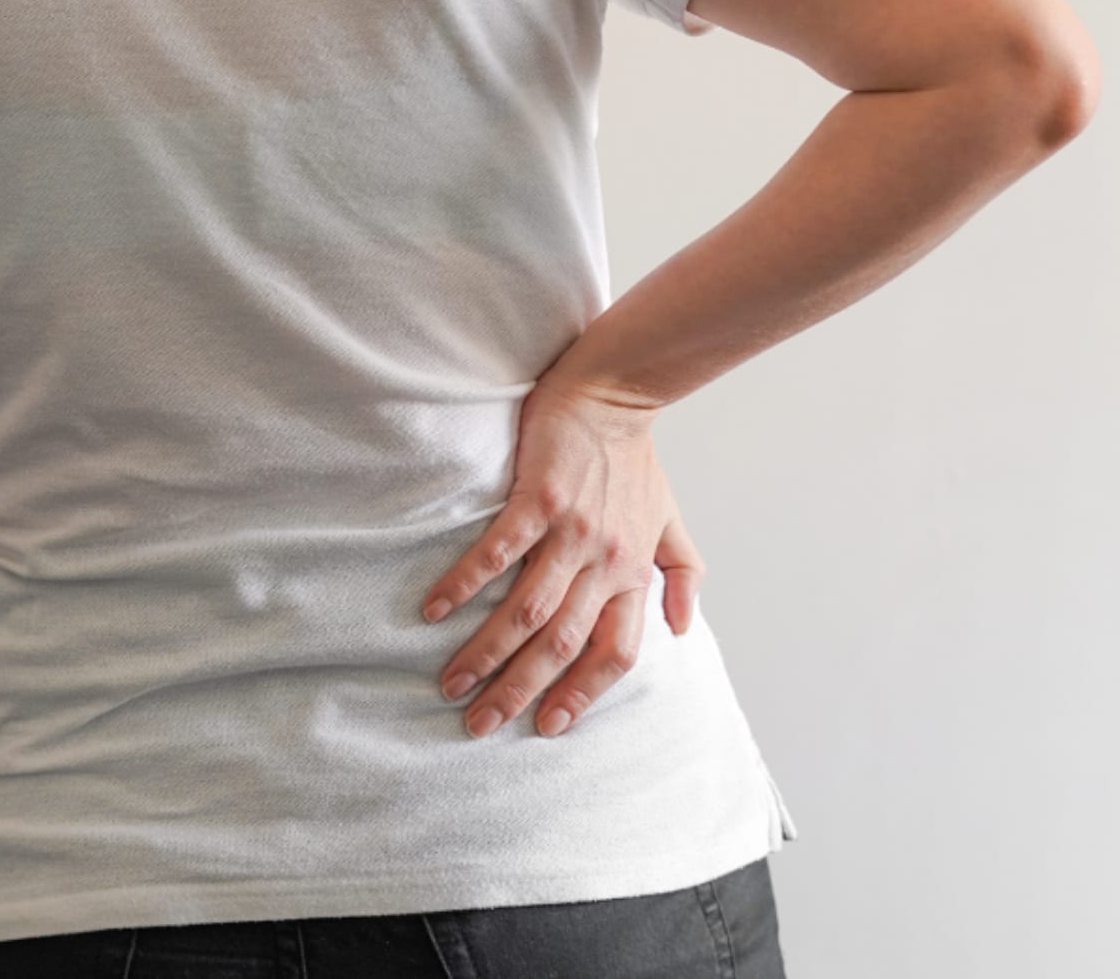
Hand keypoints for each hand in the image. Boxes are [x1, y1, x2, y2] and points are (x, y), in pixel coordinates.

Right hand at [422, 377, 705, 737]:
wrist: (614, 394)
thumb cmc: (635, 461)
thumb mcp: (670, 520)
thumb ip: (681, 573)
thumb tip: (684, 626)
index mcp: (632, 573)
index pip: (616, 651)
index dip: (585, 693)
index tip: (550, 725)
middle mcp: (606, 562)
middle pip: (562, 646)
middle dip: (519, 691)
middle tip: (479, 725)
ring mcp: (572, 532)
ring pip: (527, 611)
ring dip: (486, 654)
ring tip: (451, 684)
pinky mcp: (539, 499)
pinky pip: (499, 553)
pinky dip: (466, 585)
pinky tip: (435, 612)